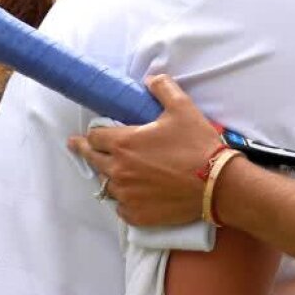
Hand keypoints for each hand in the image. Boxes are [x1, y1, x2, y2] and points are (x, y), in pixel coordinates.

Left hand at [67, 75, 225, 226]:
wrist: (216, 183)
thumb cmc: (197, 145)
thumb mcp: (182, 108)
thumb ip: (163, 88)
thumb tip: (151, 80)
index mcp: (123, 144)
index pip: (94, 137)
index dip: (94, 133)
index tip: (88, 134)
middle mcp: (118, 170)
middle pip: (92, 160)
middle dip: (85, 151)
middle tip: (78, 147)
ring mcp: (126, 195)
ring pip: (107, 185)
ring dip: (110, 177)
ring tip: (117, 173)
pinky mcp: (137, 214)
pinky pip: (121, 208)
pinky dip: (125, 201)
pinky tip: (133, 195)